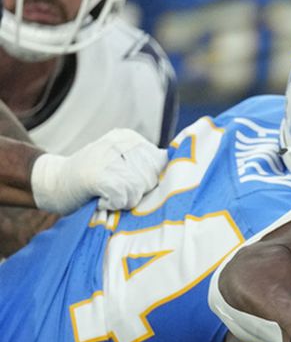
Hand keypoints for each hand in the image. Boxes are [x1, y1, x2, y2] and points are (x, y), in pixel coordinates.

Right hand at [30, 128, 167, 212]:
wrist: (54, 183)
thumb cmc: (95, 179)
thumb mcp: (123, 162)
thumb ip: (148, 165)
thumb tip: (185, 174)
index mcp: (130, 137)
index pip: (162, 162)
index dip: (151, 180)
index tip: (132, 184)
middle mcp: (120, 142)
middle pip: (152, 177)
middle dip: (139, 191)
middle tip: (117, 190)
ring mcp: (108, 156)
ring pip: (139, 188)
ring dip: (126, 200)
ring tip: (109, 194)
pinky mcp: (99, 174)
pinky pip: (124, 197)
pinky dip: (114, 204)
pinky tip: (102, 200)